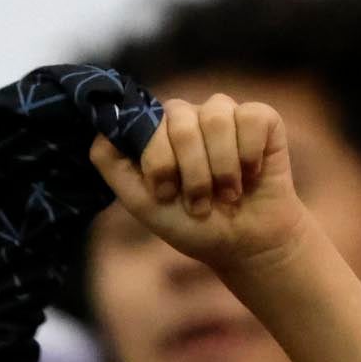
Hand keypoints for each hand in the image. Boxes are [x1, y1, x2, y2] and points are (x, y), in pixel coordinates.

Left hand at [88, 96, 308, 276]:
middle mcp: (191, 117)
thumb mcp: (143, 202)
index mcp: (160, 132)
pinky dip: (250, 154)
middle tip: (200, 202)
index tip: (166, 193)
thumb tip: (99, 126)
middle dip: (192, 172)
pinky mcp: (261, 119)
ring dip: (222, 168)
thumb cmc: (195, 226)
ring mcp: (225, 114)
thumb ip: (113, 165)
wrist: (248, 247)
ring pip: (216, 119)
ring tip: (228, 194)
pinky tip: (251, 174)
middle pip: (181, 122)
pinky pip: (251, 118)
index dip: (158, 160)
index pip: (148, 122)